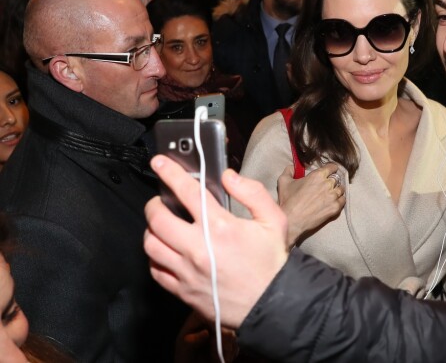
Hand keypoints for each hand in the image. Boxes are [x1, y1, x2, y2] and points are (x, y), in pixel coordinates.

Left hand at [144, 155, 288, 327]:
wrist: (272, 304)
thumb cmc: (271, 261)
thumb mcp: (273, 219)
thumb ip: (252, 192)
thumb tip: (228, 176)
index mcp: (219, 227)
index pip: (186, 192)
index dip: (170, 172)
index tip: (159, 162)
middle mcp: (198, 248)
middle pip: (158, 219)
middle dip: (154, 204)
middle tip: (161, 201)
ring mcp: (187, 272)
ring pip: (151, 245)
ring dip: (152, 230)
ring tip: (161, 225)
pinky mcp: (183, 291)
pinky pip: (156, 271)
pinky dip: (156, 257)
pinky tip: (166, 251)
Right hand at [277, 163, 345, 246]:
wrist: (292, 220)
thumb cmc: (288, 200)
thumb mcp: (283, 181)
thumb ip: (289, 170)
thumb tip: (293, 167)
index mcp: (317, 175)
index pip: (332, 167)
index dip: (331, 168)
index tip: (329, 170)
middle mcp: (328, 184)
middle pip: (337, 178)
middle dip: (332, 179)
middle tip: (327, 184)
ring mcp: (333, 196)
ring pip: (341, 189)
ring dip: (337, 189)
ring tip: (331, 192)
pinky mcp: (335, 208)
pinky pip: (343, 200)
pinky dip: (340, 199)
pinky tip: (334, 201)